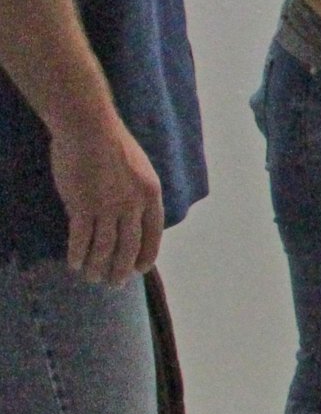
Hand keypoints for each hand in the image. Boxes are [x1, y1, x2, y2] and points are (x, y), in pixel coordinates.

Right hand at [52, 110, 162, 282]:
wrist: (90, 129)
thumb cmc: (112, 144)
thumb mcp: (139, 168)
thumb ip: (137, 192)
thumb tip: (132, 215)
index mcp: (151, 194)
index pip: (153, 234)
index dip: (147, 254)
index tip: (141, 270)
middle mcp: (132, 204)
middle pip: (129, 246)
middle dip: (121, 269)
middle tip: (114, 284)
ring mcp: (107, 207)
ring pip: (104, 248)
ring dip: (98, 266)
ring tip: (92, 278)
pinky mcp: (82, 206)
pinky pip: (81, 239)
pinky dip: (78, 255)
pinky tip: (74, 264)